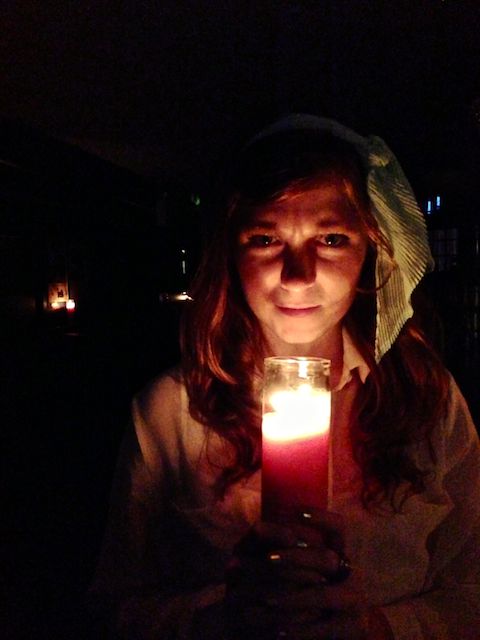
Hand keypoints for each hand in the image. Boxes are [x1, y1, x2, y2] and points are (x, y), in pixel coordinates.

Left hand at [225, 509, 392, 639]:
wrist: (343, 633)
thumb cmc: (315, 594)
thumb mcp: (307, 569)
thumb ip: (289, 549)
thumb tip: (258, 529)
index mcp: (341, 553)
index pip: (338, 528)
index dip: (321, 518)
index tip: (297, 511)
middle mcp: (352, 573)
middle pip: (326, 558)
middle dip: (295, 557)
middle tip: (268, 558)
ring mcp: (355, 600)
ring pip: (322, 595)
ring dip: (291, 596)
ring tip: (265, 598)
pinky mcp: (353, 628)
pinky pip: (323, 629)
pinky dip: (298, 630)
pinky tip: (276, 631)